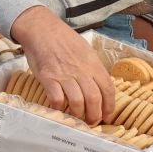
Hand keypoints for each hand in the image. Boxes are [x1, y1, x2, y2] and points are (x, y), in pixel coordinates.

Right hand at [9, 7, 113, 123]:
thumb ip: (93, 68)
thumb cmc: (65, 40)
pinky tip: (60, 108)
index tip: (107, 116)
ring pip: (77, 101)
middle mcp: (81, 70)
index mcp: (93, 64)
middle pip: (94, 99)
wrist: (42, 29)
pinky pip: (56, 98)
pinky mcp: (48, 77)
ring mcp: (64, 75)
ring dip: (79, 114)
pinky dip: (59, 107)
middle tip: (91, 122)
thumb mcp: (86, 51)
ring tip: (77, 118)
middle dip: (95, 115)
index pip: (108, 89)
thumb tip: (100, 87)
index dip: (109, 106)